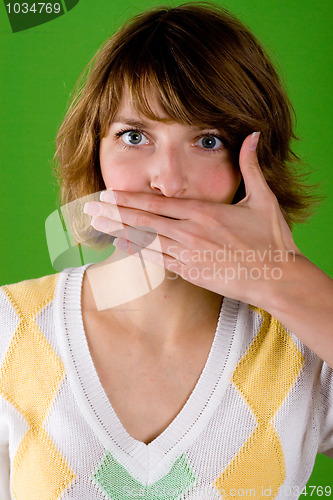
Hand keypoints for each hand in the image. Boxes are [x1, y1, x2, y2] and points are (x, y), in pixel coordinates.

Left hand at [83, 132, 301, 308]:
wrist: (279, 279)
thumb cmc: (272, 240)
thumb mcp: (263, 199)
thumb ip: (250, 166)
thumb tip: (252, 135)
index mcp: (204, 213)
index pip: (157, 203)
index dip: (128, 199)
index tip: (106, 195)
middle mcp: (191, 233)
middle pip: (144, 222)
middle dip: (114, 215)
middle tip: (89, 210)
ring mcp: (189, 255)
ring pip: (147, 242)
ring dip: (120, 233)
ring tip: (98, 227)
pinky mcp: (192, 273)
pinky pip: (159, 261)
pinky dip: (139, 253)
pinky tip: (123, 247)